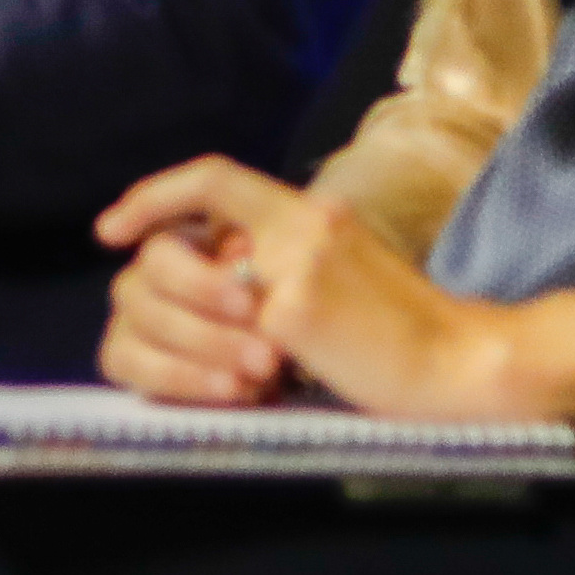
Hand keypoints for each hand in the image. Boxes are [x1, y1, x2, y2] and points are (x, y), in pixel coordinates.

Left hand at [91, 156, 527, 419]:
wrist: (464, 364)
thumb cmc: (409, 334)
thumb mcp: (345, 275)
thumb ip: (285, 264)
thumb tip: (220, 278)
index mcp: (313, 213)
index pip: (213, 178)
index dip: (152, 199)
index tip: (110, 230)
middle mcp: (300, 224)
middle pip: (178, 243)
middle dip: (158, 295)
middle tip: (167, 337)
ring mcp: (294, 266)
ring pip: (194, 293)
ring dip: (194, 339)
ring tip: (237, 378)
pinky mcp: (293, 314)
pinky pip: (230, 340)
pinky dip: (227, 370)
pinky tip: (255, 396)